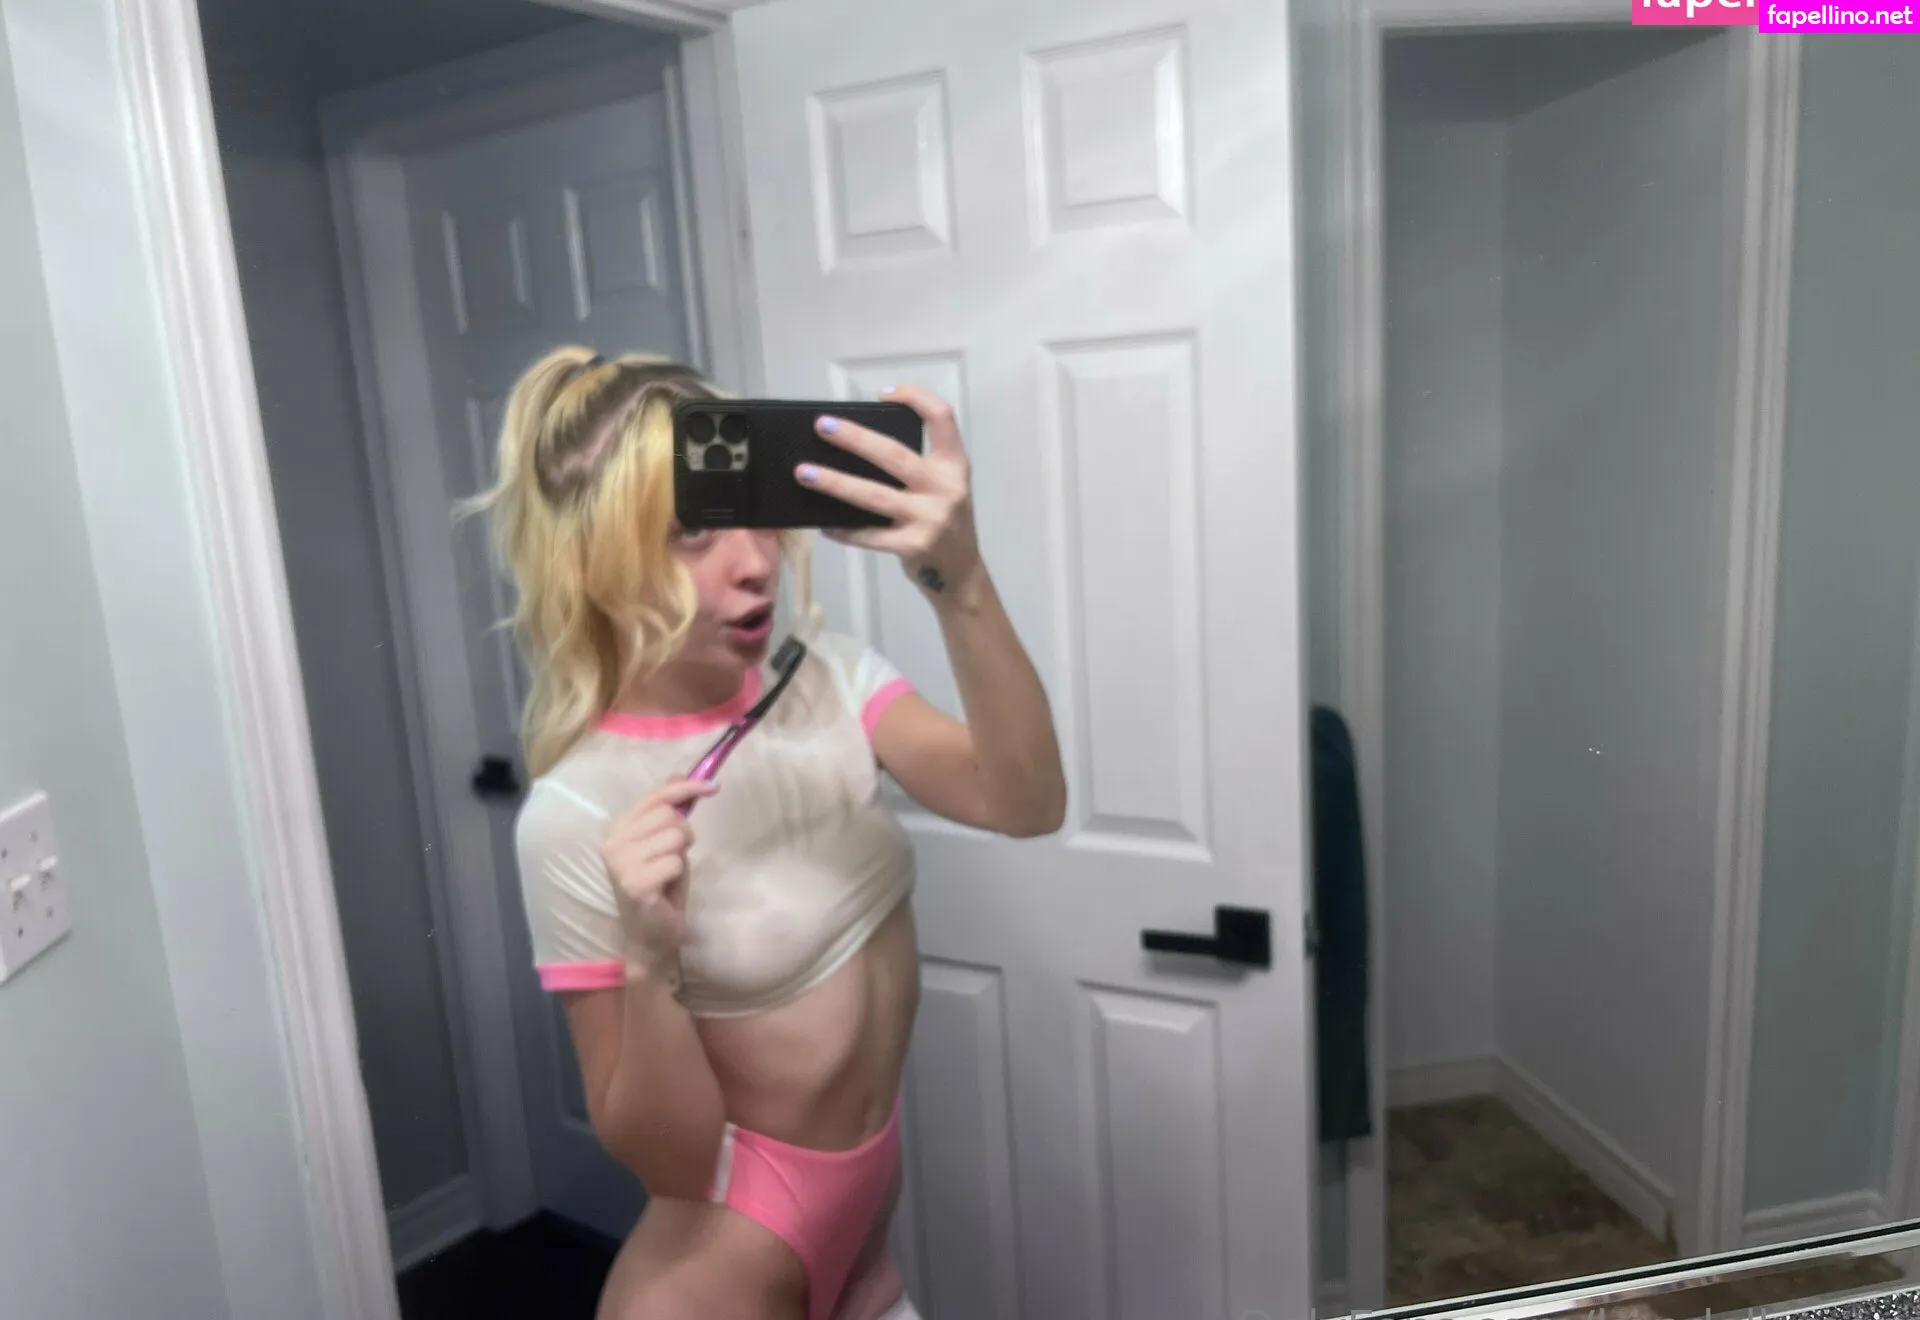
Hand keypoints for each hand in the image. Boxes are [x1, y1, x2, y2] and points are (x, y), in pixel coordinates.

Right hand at [601, 776, 717, 974]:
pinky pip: (674, 862)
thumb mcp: (666, 843)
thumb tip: (678, 774)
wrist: (651, 935)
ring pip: (674, 837)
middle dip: (683, 834)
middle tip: (675, 856)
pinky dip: (677, 874)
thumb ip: (668, 811)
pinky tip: (664, 888)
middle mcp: (613, 842)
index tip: (712, 786)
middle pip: (669, 816)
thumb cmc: (660, 888)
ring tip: (668, 873)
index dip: (686, 788)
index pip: (655, 796)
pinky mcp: (634, 883)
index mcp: (618, 829)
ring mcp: (621, 863)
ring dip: (680, 855)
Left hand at [797, 385, 981, 598]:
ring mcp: (930, 519)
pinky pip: (869, 536)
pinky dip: (844, 529)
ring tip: (804, 473)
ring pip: (874, 495)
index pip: (942, 418)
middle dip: (854, 438)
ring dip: (834, 483)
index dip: (915, 398)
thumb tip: (856, 449)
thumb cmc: (944, 523)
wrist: (962, 575)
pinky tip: (824, 524)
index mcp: (954, 466)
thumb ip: (916, 469)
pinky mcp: (913, 546)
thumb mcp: (943, 489)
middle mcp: (946, 489)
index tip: (883, 393)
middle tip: (822, 426)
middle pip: (894, 455)